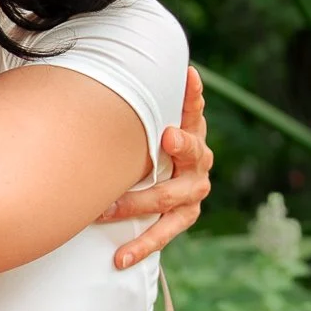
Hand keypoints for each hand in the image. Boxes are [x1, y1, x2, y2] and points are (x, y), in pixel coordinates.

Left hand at [97, 65, 212, 269]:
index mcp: (192, 130)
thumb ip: (136, 96)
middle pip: (193, 153)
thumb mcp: (146, 117)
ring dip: (139, 202)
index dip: (193, 95)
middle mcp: (199, 160)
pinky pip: (162, 234)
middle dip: (181, 146)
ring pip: (170, 198)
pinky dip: (141, 246)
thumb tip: (114, 53)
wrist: (161, 179)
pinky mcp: (183, 217)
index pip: (195, 109)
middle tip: (168, 136)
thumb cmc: (146, 141)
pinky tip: (119, 257)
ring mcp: (192, 193)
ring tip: (110, 209)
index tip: (190, 77)